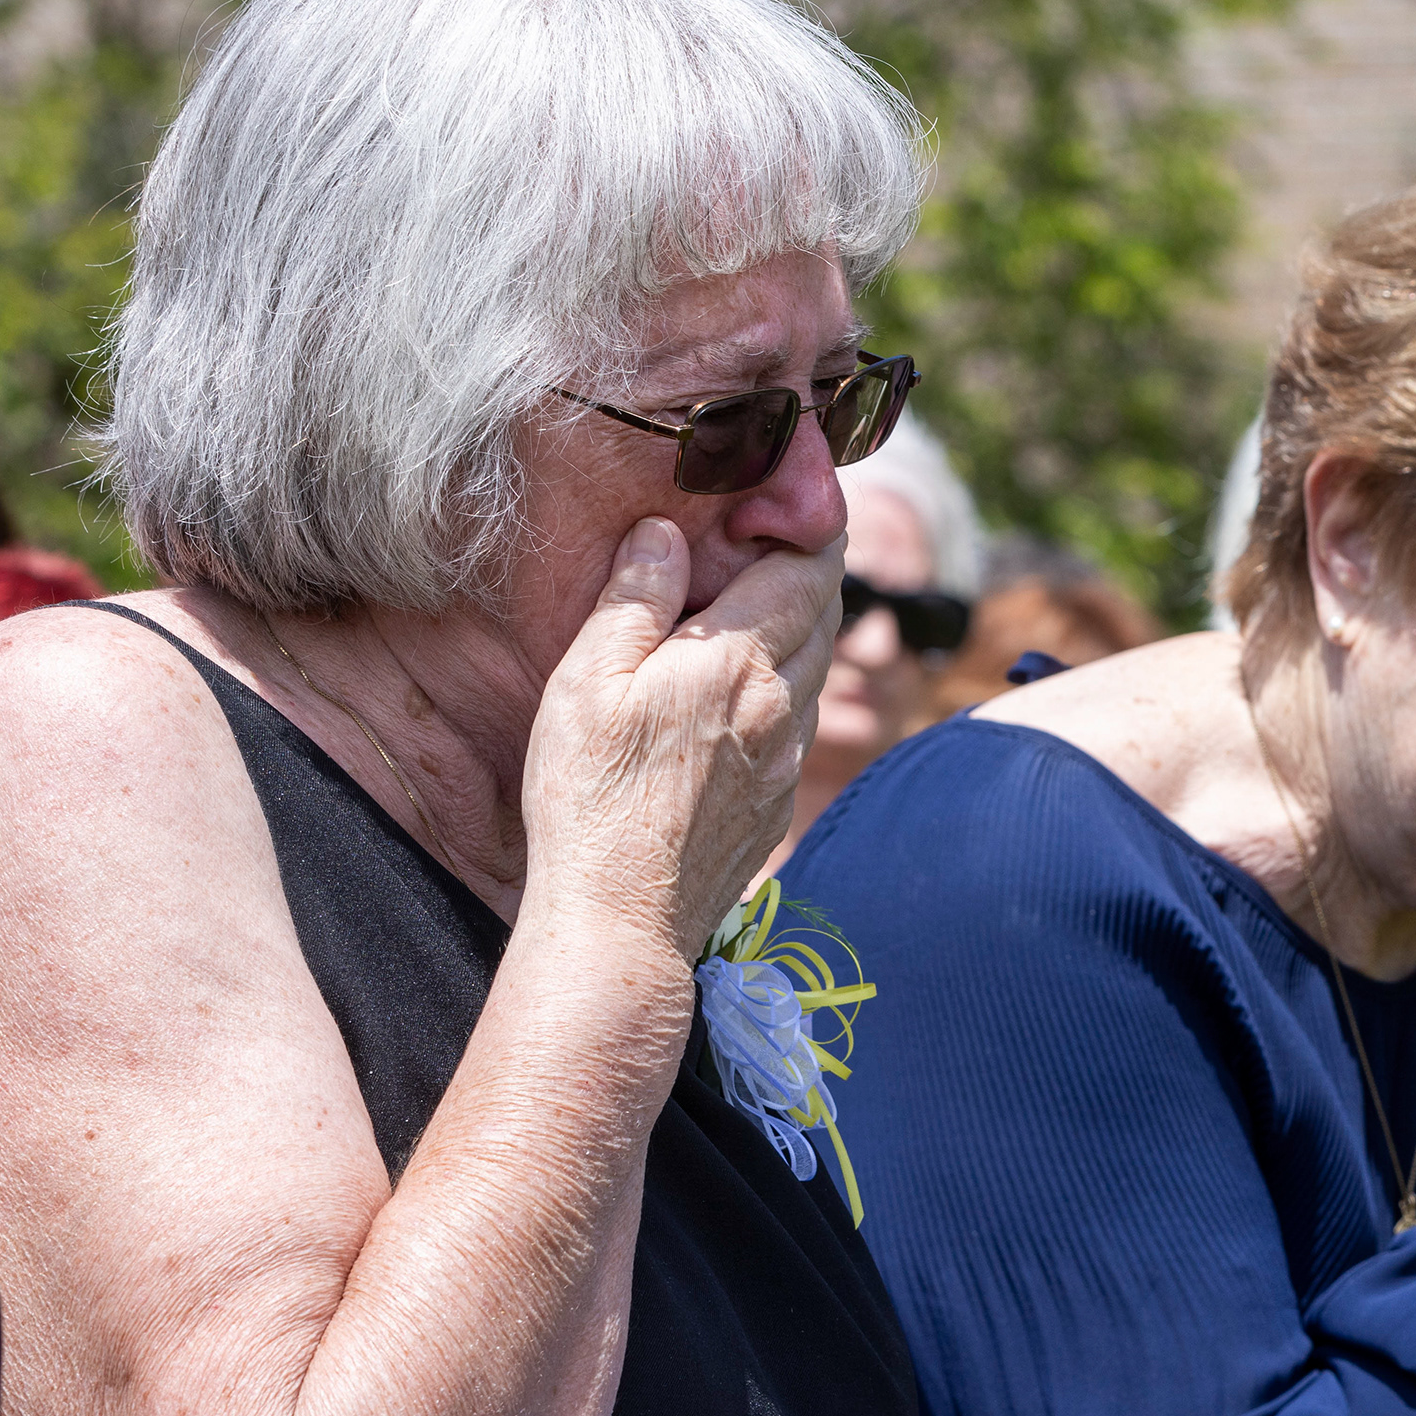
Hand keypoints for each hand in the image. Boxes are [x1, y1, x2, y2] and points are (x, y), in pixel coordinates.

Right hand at [522, 519, 843, 956]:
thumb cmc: (590, 796)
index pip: (807, 568)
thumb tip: (665, 532)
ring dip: (803, 628)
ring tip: (761, 605)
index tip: (797, 496)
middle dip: (811, 567)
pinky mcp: (778, 803)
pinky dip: (788, 687)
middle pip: (826, 612)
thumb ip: (634, 598)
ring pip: (819, 669)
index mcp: (741, 661)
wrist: (620, 919)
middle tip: (781, 537)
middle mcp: (783, 705)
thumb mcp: (589, 680)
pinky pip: (801, 723)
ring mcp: (788, 759)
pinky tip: (745, 692)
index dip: (812, 523)